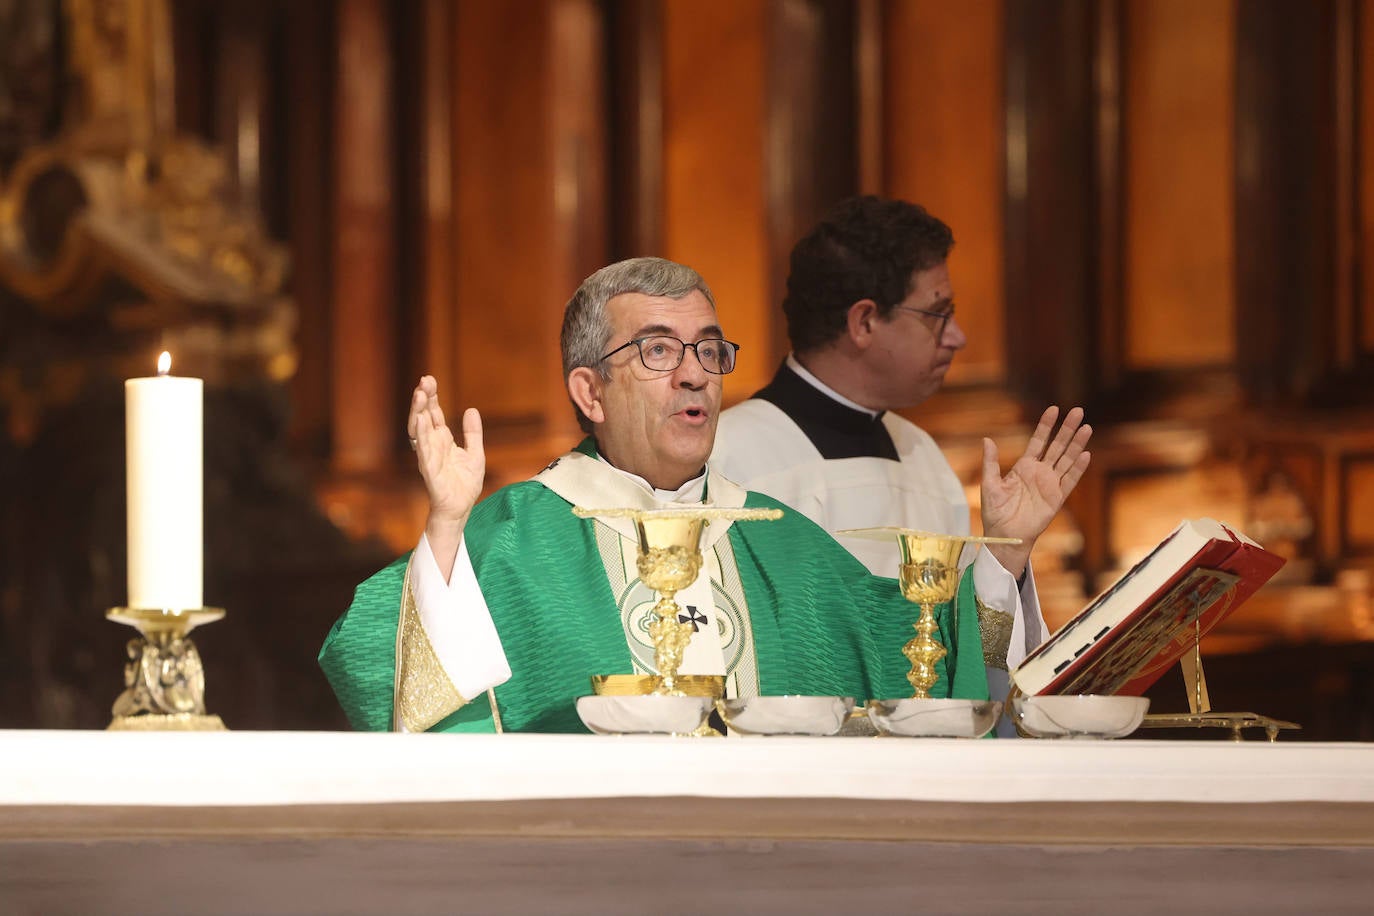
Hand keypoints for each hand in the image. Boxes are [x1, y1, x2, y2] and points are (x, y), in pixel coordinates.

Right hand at [409, 375, 484, 578]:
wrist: (461, 508)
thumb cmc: (465, 484)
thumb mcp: (475, 453)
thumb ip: (473, 433)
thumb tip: (471, 410)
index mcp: (442, 440)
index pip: (434, 414)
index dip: (432, 398)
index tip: (429, 380)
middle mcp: (432, 445)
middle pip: (424, 417)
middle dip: (423, 399)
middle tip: (424, 381)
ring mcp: (429, 456)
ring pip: (419, 430)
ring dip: (418, 412)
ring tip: (420, 394)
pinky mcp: (429, 470)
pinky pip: (423, 450)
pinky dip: (422, 435)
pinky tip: (422, 421)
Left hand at [980, 406, 1091, 578]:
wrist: (1005, 536)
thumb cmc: (995, 512)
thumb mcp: (990, 484)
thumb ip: (991, 462)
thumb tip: (987, 439)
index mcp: (1024, 467)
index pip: (1038, 441)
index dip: (1046, 426)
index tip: (1054, 409)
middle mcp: (1040, 473)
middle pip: (1057, 446)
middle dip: (1067, 429)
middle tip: (1078, 411)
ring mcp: (1050, 484)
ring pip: (1067, 460)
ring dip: (1077, 444)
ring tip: (1086, 427)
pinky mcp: (1057, 498)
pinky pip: (1070, 481)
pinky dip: (1078, 468)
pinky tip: (1085, 454)